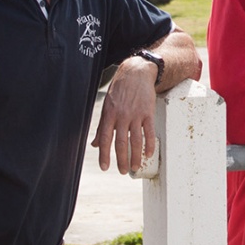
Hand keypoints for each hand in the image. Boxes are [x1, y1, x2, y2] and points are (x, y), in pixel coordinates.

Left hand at [91, 57, 157, 173]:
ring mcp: (136, 114)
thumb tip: (95, 144)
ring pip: (136, 140)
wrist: (136, 72)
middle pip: (121, 143)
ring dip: (136, 156)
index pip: (105, 138)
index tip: (104, 167)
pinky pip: (149, 132)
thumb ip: (102, 126)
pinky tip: (148, 154)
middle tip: (122, 171)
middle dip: (121, 160)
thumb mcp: (107, 105)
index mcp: (109, 114)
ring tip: (135, 167)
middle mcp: (122, 115)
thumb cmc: (120, 89)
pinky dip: (149, 145)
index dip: (104, 154)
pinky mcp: (148, 112)